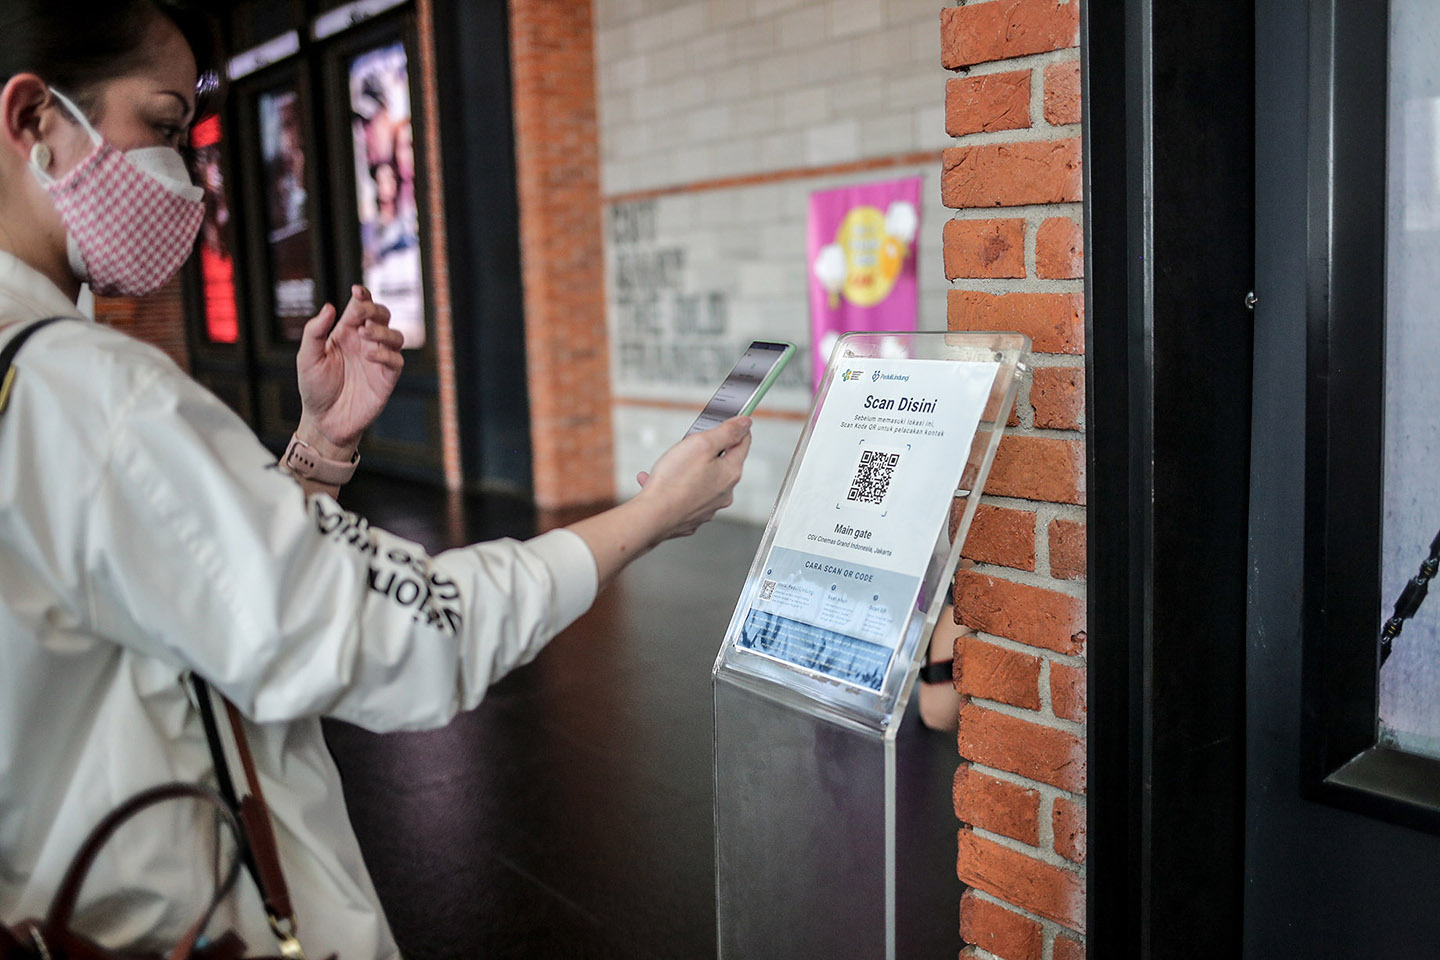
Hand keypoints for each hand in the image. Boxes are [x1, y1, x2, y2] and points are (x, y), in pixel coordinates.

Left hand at [295, 285, 403, 455]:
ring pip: (396, 336)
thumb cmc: (314, 388)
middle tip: (362, 314)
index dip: (363, 296)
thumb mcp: (307, 358)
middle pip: (382, 316)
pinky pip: (396, 361)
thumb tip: (330, 306)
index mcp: (346, 333)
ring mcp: (378, 360)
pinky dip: (387, 354)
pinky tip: (370, 356)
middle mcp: (365, 343)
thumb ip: (315, 331)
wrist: (324, 421)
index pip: (360, 307)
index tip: (357, 291)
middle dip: (375, 310)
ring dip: (383, 331)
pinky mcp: (387, 379)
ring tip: (365, 335)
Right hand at [565, 417, 752, 589]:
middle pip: (721, 463)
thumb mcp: (702, 444)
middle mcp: (724, 492)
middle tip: (688, 444)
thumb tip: (745, 423)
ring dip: (685, 470)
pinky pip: (685, 496)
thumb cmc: (674, 481)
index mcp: (730, 473)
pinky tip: (655, 481)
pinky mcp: (691, 517)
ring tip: (667, 466)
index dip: (736, 428)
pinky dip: (673, 487)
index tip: (731, 420)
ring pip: (701, 480)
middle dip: (706, 451)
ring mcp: (708, 507)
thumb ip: (726, 432)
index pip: (743, 444)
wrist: (652, 516)